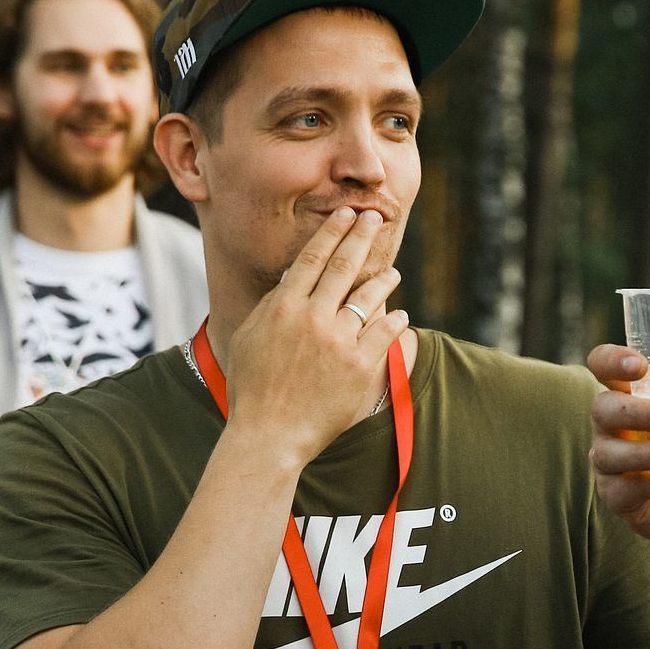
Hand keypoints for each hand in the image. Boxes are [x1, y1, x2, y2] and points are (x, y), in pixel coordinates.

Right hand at [223, 207, 409, 468]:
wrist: (268, 434)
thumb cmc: (252, 388)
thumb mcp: (250, 337)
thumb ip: (271, 305)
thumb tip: (292, 278)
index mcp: (283, 307)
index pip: (313, 257)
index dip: (333, 231)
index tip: (346, 214)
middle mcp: (312, 317)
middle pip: (344, 266)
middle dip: (362, 236)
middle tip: (376, 219)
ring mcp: (338, 341)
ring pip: (368, 297)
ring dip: (383, 280)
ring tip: (392, 272)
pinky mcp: (360, 365)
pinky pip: (385, 334)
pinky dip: (394, 321)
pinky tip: (399, 314)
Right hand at [586, 344, 649, 553]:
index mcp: (632, 393)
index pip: (602, 365)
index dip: (612, 360)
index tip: (641, 365)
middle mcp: (611, 424)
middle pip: (603, 409)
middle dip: (634, 411)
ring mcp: (608, 461)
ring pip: (609, 454)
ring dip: (645, 452)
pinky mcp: (615, 496)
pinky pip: (630, 490)